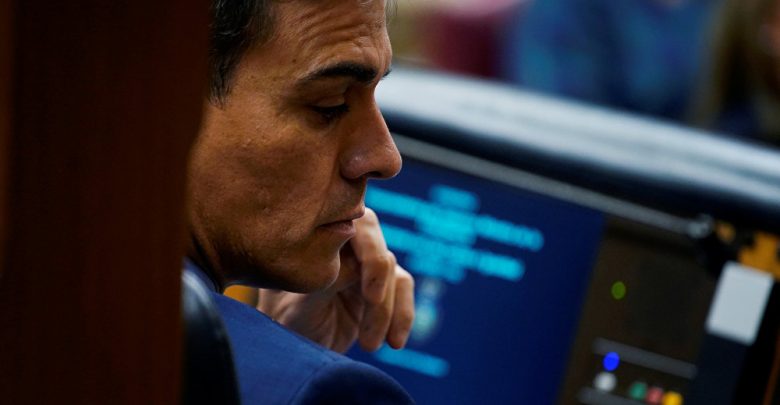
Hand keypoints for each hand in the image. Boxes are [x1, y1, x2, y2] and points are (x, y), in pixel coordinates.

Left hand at [257, 208, 414, 352]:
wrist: (291, 341)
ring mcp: (367, 264)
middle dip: (380, 282)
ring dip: (387, 312)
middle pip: (380, 250)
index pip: (359, 227)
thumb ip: (325, 282)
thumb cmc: (285, 315)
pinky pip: (402, 292)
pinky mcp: (383, 286)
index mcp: (325, 234)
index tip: (371, 294)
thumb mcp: (299, 303)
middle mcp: (349, 243)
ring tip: (369, 345)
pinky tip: (395, 342)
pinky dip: (402, 317)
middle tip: (374, 305)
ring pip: (394, 276)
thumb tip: (352, 265)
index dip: (371, 254)